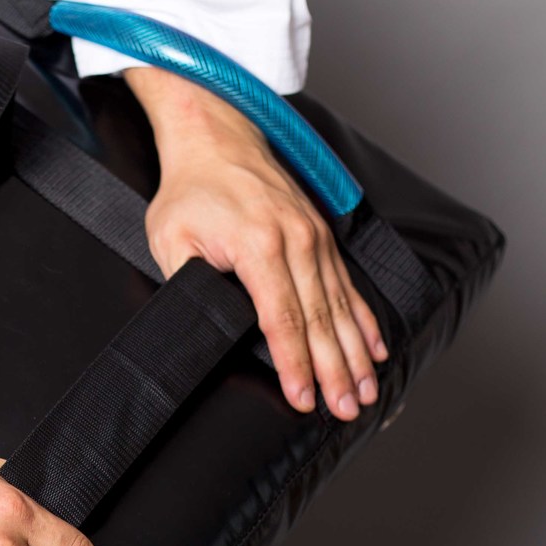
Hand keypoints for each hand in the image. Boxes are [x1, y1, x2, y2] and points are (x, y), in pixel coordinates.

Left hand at [124, 65, 386, 420]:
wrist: (217, 137)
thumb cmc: (189, 190)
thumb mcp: (171, 238)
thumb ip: (190, 282)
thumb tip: (211, 323)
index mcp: (259, 245)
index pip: (282, 318)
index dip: (295, 364)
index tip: (304, 398)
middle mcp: (296, 241)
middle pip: (320, 319)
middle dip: (336, 371)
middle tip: (348, 409)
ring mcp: (313, 237)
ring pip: (339, 306)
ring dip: (356, 353)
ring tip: (368, 391)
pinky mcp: (320, 235)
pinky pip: (347, 285)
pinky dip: (362, 319)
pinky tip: (375, 348)